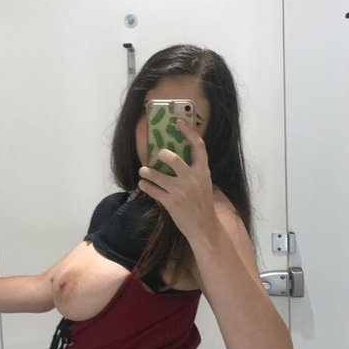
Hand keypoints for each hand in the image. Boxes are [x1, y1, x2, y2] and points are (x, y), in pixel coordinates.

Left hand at [138, 119, 218, 242]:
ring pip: (158, 176)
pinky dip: (145, 186)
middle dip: (162, 155)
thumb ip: (194, 170)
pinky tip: (143, 184)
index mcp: (203, 171)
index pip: (198, 146)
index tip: (178, 122)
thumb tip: (176, 157)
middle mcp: (192, 179)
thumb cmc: (202, 204)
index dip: (188, 132)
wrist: (205, 227)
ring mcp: (181, 191)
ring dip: (147, 172)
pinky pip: (153, 191)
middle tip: (157, 155)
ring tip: (143, 171)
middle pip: (174, 159)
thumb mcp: (204, 183)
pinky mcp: (171, 203)